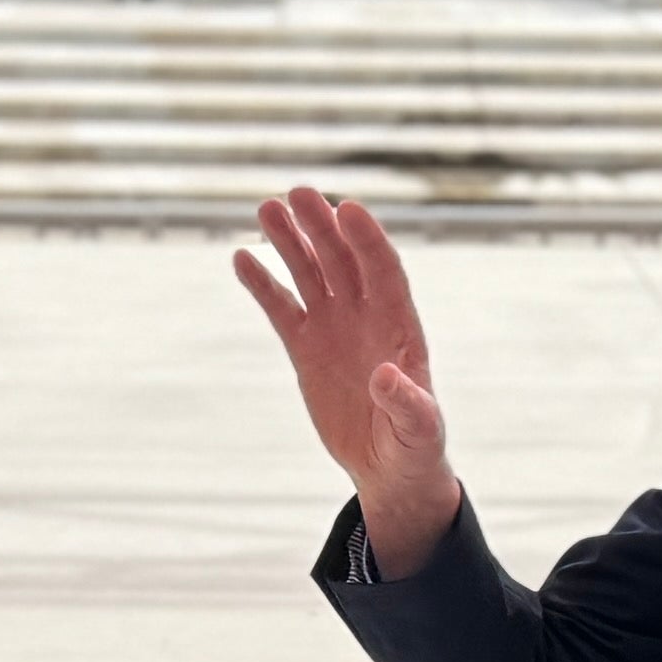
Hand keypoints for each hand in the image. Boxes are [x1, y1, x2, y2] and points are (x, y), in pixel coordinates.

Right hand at [230, 186, 457, 575]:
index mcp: (400, 326)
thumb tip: (386, 377)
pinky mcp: (306, 348)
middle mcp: (367, 317)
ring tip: (266, 208)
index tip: (347, 208)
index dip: (367, 239)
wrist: (388, 467)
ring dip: (290, 241)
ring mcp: (335, 328)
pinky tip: (241, 257)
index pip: (384, 271)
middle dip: (321, 227)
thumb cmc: (414, 447)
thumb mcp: (419, 430)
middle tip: (295, 193)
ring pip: (310, 274)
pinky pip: (282, 307)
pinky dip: (263, 284)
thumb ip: (408, 404)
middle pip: (342, 259)